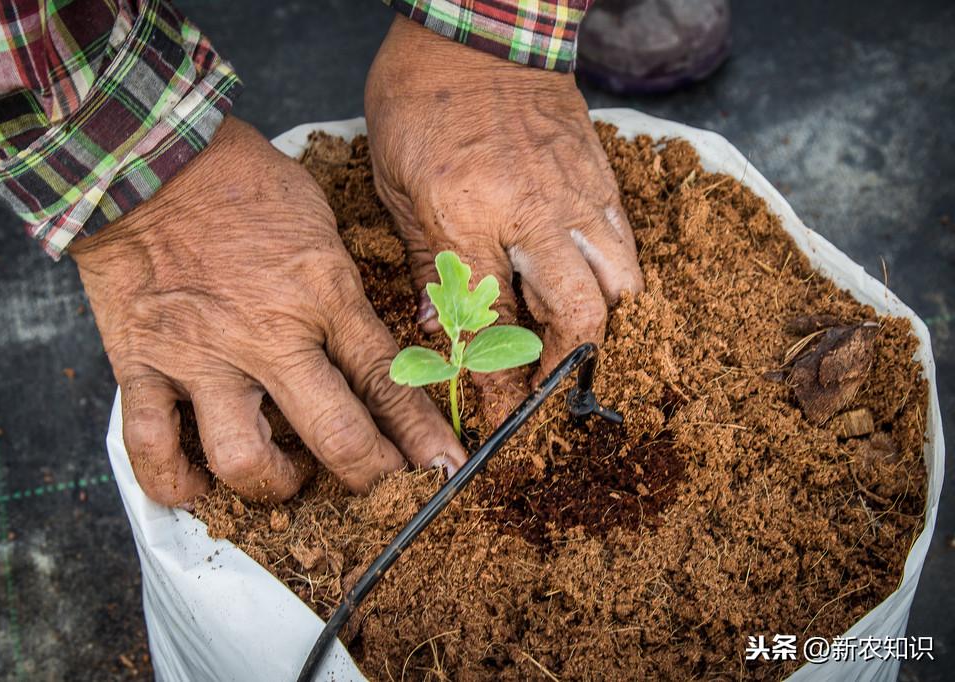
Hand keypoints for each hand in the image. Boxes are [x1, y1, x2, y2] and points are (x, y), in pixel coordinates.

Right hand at [71, 116, 465, 506]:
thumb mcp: (320, 226)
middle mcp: (268, 336)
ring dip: (274, 486)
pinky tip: (195, 489)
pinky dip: (172, 482)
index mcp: (322, 295)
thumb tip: (374, 345)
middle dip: (370, 476)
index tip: (443, 469)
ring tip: (286, 479)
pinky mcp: (143, 363)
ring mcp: (202, 356)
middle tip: (379, 488)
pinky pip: (152, 446)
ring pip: (244, 458)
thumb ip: (343, 292)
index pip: (388, 381)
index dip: (422, 436)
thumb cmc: (243, 184)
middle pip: (336, 435)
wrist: (149, 157)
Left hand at [365, 17, 643, 412]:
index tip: (497, 411)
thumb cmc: (420, 100)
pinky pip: (623, 242)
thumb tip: (438, 327)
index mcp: (468, 217)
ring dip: (601, 326)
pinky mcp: (599, 177)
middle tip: (545, 390)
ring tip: (572, 345)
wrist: (479, 28)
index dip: (496, 378)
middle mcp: (531, 214)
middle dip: (565, 367)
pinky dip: (614, 279)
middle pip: (576, 315)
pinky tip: (590, 290)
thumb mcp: (397, 184)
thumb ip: (426, 261)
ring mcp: (575, 195)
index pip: (493, 323)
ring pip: (618, 283)